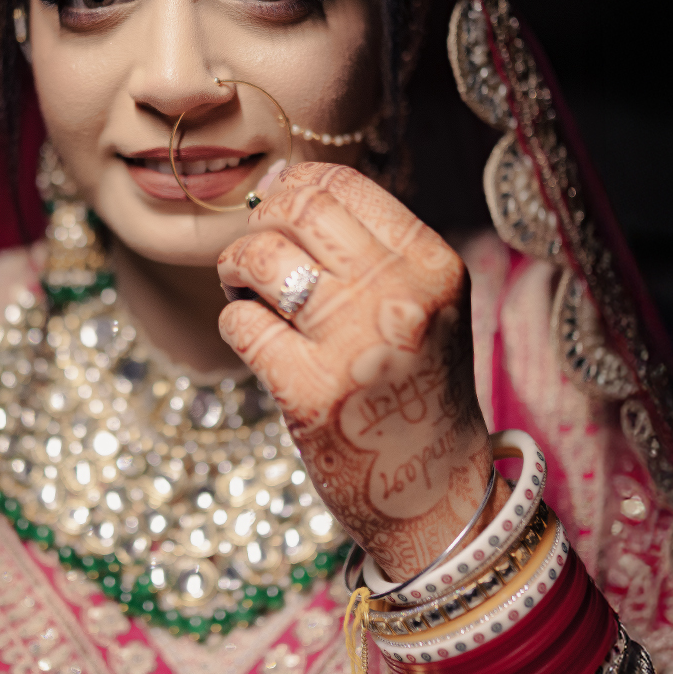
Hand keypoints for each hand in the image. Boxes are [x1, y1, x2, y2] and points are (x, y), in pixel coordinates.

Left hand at [217, 163, 496, 580]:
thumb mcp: (422, 304)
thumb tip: (281, 181)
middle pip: (298, 209)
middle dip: (260, 223)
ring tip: (246, 292)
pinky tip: (257, 342)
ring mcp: (354, 345)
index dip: (293, 185)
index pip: (343, 184)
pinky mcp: (310, 393)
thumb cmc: (416, 388)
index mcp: (433, 266)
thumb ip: (367, 247)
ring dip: (236, 268)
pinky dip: (236, 323)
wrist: (436, 492)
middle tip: (254, 255)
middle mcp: (400, 298)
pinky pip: (240, 322)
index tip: (276, 207)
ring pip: (261, 258)